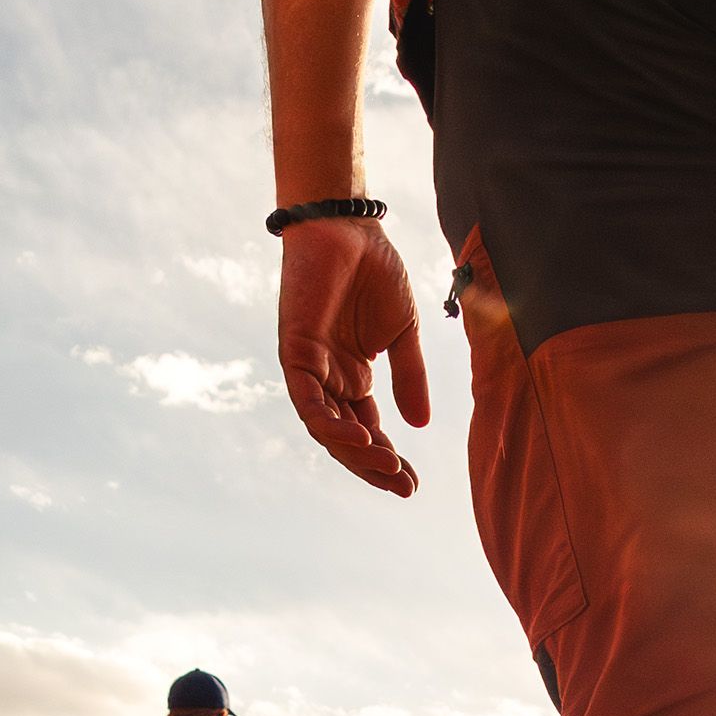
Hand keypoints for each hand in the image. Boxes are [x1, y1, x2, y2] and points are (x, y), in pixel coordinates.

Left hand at [277, 216, 433, 497]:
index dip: (388, 461)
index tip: (414, 484)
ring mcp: (310, 368)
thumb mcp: (403, 332)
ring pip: (326, 427)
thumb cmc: (374, 271)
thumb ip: (410, 376)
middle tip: (404, 488)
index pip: (367, 432)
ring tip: (387, 466)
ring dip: (355, 452)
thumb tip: (421, 424)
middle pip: (347, 439)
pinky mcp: (294, 353)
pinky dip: (330, 424)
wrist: (349, 228)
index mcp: (353, 377)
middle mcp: (329, 379)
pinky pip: (308, 401)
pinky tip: (360, 438)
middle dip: (374, 468)